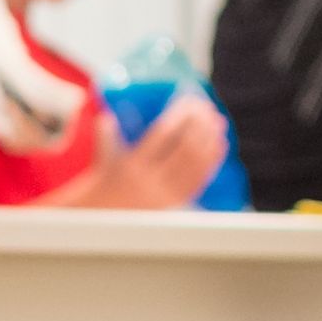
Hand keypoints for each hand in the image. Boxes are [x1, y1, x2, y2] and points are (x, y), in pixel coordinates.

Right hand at [102, 89, 228, 207]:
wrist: (106, 221)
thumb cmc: (105, 186)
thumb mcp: (102, 160)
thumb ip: (105, 136)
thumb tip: (106, 116)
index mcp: (132, 165)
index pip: (163, 133)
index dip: (180, 114)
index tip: (189, 100)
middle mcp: (151, 180)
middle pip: (186, 147)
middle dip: (200, 124)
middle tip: (207, 107)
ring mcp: (166, 194)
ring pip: (197, 164)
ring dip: (210, 140)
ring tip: (217, 121)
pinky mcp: (177, 203)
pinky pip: (200, 180)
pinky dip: (212, 160)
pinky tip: (219, 144)